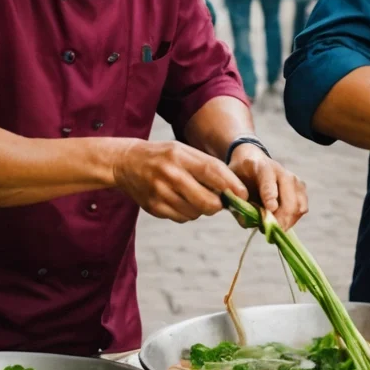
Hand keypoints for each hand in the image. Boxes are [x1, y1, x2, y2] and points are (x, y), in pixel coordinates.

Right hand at [112, 140, 246, 221]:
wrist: (126, 162)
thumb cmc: (163, 156)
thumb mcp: (183, 151)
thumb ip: (206, 167)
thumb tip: (233, 190)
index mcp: (180, 156)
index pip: (212, 172)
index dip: (231, 186)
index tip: (243, 195)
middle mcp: (170, 175)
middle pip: (207, 202)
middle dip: (218, 205)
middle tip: (219, 200)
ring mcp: (160, 193)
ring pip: (196, 213)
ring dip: (202, 209)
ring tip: (193, 195)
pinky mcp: (154, 208)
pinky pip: (182, 218)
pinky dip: (187, 213)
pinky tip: (180, 200)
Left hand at [228, 144, 307, 228]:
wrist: (253, 161)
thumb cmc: (241, 175)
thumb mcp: (232, 183)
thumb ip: (237, 201)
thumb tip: (248, 222)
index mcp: (261, 166)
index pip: (268, 180)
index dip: (270, 195)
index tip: (270, 209)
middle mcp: (281, 171)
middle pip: (289, 198)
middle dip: (282, 217)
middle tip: (272, 230)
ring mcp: (294, 179)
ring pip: (298, 205)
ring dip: (288, 221)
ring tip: (275, 228)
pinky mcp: (300, 188)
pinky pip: (302, 208)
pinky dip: (292, 219)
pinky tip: (281, 223)